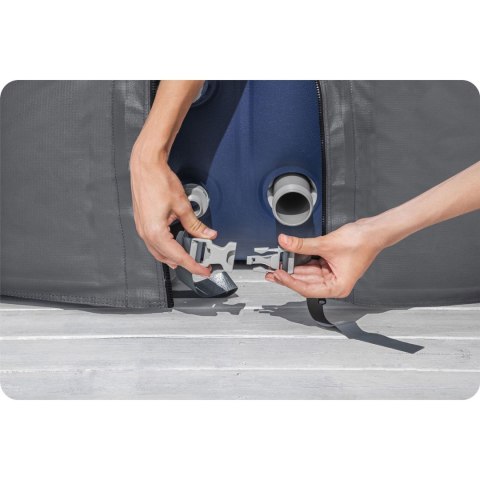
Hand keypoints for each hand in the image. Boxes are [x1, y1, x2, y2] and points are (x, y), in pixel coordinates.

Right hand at [130, 144, 215, 275]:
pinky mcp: (142, 223)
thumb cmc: (158, 180)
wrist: (145, 166)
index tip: (203, 270)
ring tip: (190, 256)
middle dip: (184, 263)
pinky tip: (176, 243)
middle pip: (167, 258)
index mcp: (155, 232)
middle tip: (200, 263)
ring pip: (159, 252)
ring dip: (174, 256)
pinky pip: (154, 242)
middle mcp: (146, 233)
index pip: (178, 256)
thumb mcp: (182, 205)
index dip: (193, 265)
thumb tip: (207, 234)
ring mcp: (142, 228)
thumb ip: (195, 224)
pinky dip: (166, 247)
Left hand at [265, 220, 383, 297]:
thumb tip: (285, 242)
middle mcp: (334, 283)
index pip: (307, 289)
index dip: (290, 282)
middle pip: (305, 282)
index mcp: (337, 286)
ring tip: (277, 263)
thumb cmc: (362, 242)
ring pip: (306, 273)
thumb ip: (302, 245)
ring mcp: (331, 274)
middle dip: (288, 275)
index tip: (278, 274)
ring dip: (292, 268)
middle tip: (272, 270)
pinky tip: (289, 257)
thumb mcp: (326, 244)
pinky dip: (300, 260)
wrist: (373, 230)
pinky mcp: (329, 265)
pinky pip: (311, 265)